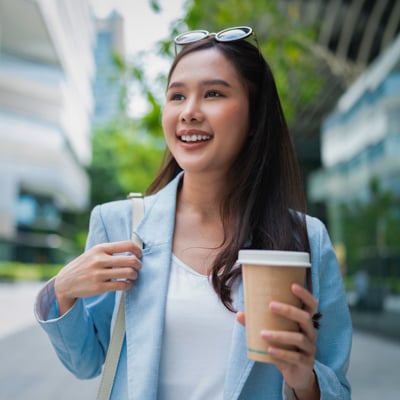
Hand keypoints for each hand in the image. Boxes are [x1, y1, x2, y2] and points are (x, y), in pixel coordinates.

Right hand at [54, 241, 141, 314]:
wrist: (65, 282)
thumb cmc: (85, 265)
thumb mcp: (95, 253)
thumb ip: (111, 251)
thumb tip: (133, 250)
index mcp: (101, 248)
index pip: (127, 245)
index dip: (138, 250)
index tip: (140, 255)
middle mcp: (100, 260)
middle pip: (130, 260)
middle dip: (138, 264)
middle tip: (138, 267)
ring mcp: (99, 274)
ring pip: (128, 273)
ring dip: (135, 275)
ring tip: (133, 276)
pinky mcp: (99, 287)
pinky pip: (121, 285)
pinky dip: (128, 285)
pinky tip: (126, 284)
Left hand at [236, 284, 319, 398]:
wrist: (296, 373)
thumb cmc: (285, 346)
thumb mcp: (274, 332)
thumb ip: (258, 323)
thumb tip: (239, 314)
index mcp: (304, 321)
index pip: (310, 305)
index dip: (304, 294)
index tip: (292, 285)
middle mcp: (310, 332)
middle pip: (305, 318)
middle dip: (289, 310)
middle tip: (271, 305)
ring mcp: (310, 348)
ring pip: (299, 338)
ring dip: (280, 335)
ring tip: (263, 333)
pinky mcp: (306, 363)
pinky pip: (295, 357)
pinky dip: (282, 353)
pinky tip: (269, 350)